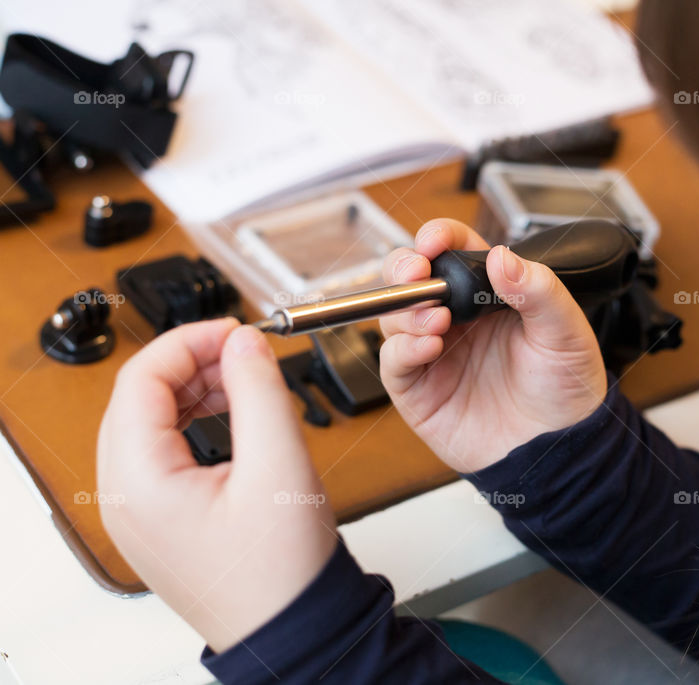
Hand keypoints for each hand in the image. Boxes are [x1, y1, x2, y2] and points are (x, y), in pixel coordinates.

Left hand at [97, 319, 336, 652]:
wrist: (291, 627)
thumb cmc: (282, 569)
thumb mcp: (279, 464)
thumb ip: (259, 390)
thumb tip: (244, 341)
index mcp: (138, 481)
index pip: (141, 379)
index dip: (189, 341)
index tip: (235, 329)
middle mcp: (123, 497)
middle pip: (139, 397)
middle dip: (191, 362)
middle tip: (243, 351)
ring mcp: (137, 511)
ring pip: (149, 422)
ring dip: (193, 389)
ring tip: (243, 380)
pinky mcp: (158, 518)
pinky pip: (161, 451)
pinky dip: (194, 421)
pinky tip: (233, 416)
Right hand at [379, 219, 606, 472]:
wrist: (560, 449)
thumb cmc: (565, 388)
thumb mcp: (566, 332)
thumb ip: (539, 290)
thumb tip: (503, 258)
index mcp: (489, 294)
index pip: (453, 250)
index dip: (438, 237)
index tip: (436, 241)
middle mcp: (456, 319)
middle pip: (409, 276)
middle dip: (404, 266)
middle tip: (418, 271)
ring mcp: (434, 353)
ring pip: (394, 315)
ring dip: (407, 310)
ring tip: (438, 321)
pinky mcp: (418, 390)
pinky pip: (393, 360)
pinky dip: (402, 348)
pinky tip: (429, 347)